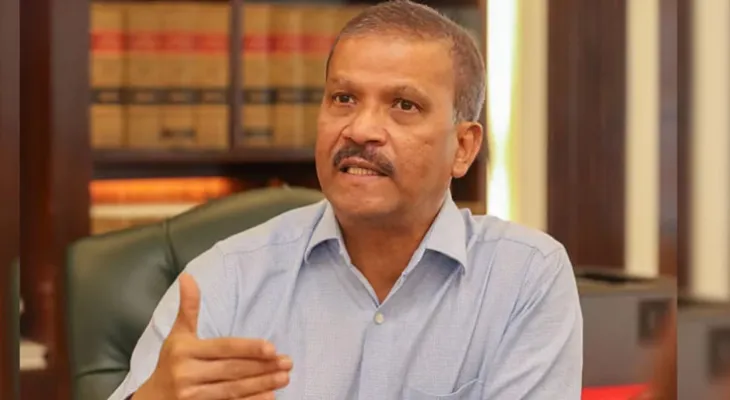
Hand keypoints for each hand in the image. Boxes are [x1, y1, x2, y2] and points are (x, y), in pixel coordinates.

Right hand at [134, 273, 291, 399]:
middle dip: (263, 367)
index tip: (272, 348)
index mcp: (185, 351)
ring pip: (233, 389)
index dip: (248, 348)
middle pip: (232, 370)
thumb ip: (188, 307)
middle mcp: (187, 374)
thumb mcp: (178, 335)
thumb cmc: (171, 362)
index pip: (223, 348)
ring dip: (262, 384)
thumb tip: (187, 276)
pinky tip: (270, 396)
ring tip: (284, 377)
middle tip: (287, 363)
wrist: (153, 399)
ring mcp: (192, 396)